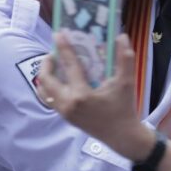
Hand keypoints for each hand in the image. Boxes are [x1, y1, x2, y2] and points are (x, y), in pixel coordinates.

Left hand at [37, 33, 152, 160]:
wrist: (122, 137)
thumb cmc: (124, 109)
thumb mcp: (126, 83)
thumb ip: (124, 59)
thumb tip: (122, 36)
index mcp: (81, 95)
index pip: (69, 66)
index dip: (63, 48)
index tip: (58, 34)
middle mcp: (68, 104)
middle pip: (46, 79)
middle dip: (47, 63)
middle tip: (54, 52)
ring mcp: (64, 112)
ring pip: (44, 91)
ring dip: (45, 76)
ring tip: (54, 65)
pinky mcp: (65, 117)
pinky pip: (49, 100)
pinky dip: (49, 88)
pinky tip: (59, 80)